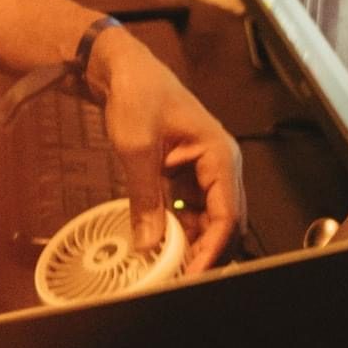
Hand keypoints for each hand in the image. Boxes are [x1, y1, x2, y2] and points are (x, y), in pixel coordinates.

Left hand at [87, 31, 245, 274]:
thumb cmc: (136, 95)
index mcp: (220, 155)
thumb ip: (145, 197)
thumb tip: (149, 245)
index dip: (212, 250)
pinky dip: (179, 228)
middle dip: (206, 252)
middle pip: (225, 223)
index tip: (192, 276)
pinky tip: (161, 244)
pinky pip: (190, 210)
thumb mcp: (137, 147)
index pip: (227, 215)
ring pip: (208, 220)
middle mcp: (220, 165)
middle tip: (180, 279)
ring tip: (169, 268)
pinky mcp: (186, 174)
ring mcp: (204, 171)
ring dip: (192, 243)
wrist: (120, 67)